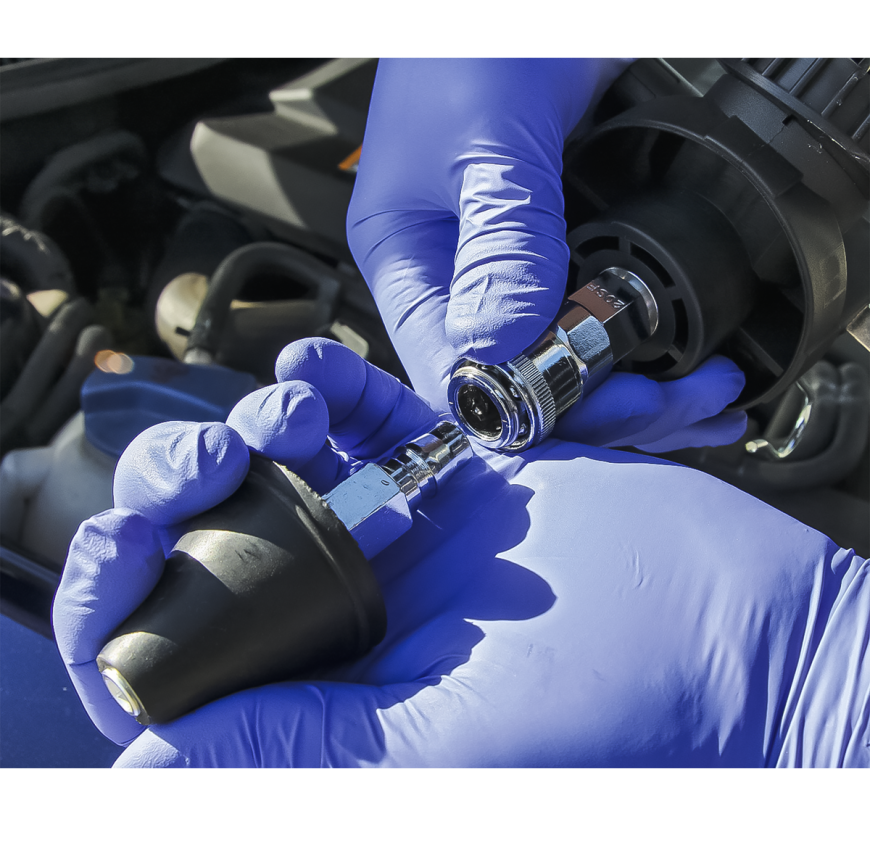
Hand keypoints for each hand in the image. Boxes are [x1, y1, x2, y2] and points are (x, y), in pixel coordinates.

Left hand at [53, 339, 866, 766]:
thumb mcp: (439, 735)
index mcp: (332, 685)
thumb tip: (146, 752)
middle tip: (205, 464)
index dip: (124, 605)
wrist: (722, 615)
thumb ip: (298, 743)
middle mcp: (351, 612)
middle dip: (185, 494)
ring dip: (265, 421)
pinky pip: (369, 418)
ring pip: (287, 468)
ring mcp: (399, 538)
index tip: (121, 543)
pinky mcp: (450, 478)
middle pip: (219, 548)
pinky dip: (336, 383)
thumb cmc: (609, 691)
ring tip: (289, 404)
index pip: (190, 661)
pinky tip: (319, 368)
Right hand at [347, 57, 746, 448]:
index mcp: (405, 261)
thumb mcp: (488, 140)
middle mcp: (448, 278)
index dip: (530, 404)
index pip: (453, 372)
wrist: (523, 8)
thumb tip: (504, 345)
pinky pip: (583, 322)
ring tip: (702, 400)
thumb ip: (500, 240)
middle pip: (513, 381)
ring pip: (554, 362)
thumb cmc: (473, 45)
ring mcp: (499, 269)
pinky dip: (630, 350)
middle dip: (600, 408)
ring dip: (626, 390)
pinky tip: (675, 367)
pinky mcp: (545, 253)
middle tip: (687, 406)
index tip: (614, 401)